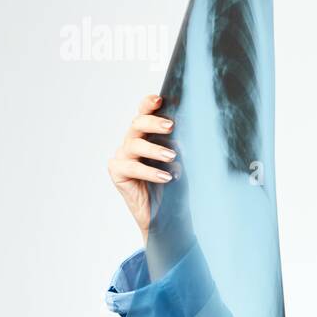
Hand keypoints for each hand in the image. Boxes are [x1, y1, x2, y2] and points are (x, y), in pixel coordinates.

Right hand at [107, 94, 177, 240]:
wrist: (166, 218)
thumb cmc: (175, 188)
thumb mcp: (182, 163)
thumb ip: (182, 146)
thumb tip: (199, 130)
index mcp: (147, 136)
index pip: (144, 113)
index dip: (148, 104)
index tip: (160, 99)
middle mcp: (132, 143)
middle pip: (136, 124)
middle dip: (153, 122)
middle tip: (170, 126)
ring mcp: (123, 158)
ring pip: (134, 145)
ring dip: (154, 149)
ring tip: (171, 157)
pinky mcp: (118, 174)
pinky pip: (130, 167)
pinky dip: (149, 171)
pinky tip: (165, 177)